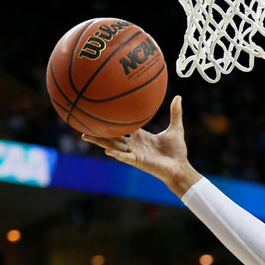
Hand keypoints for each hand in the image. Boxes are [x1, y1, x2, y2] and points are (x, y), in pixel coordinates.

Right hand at [81, 95, 195, 194]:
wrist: (181, 167)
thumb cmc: (177, 151)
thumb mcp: (176, 129)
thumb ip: (175, 113)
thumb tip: (178, 97)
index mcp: (140, 136)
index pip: (122, 126)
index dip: (111, 119)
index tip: (100, 111)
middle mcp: (134, 144)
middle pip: (112, 135)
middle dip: (98, 130)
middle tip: (83, 123)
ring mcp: (134, 153)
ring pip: (112, 145)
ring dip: (99, 141)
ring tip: (85, 135)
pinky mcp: (138, 161)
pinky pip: (125, 157)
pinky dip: (116, 154)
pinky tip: (107, 150)